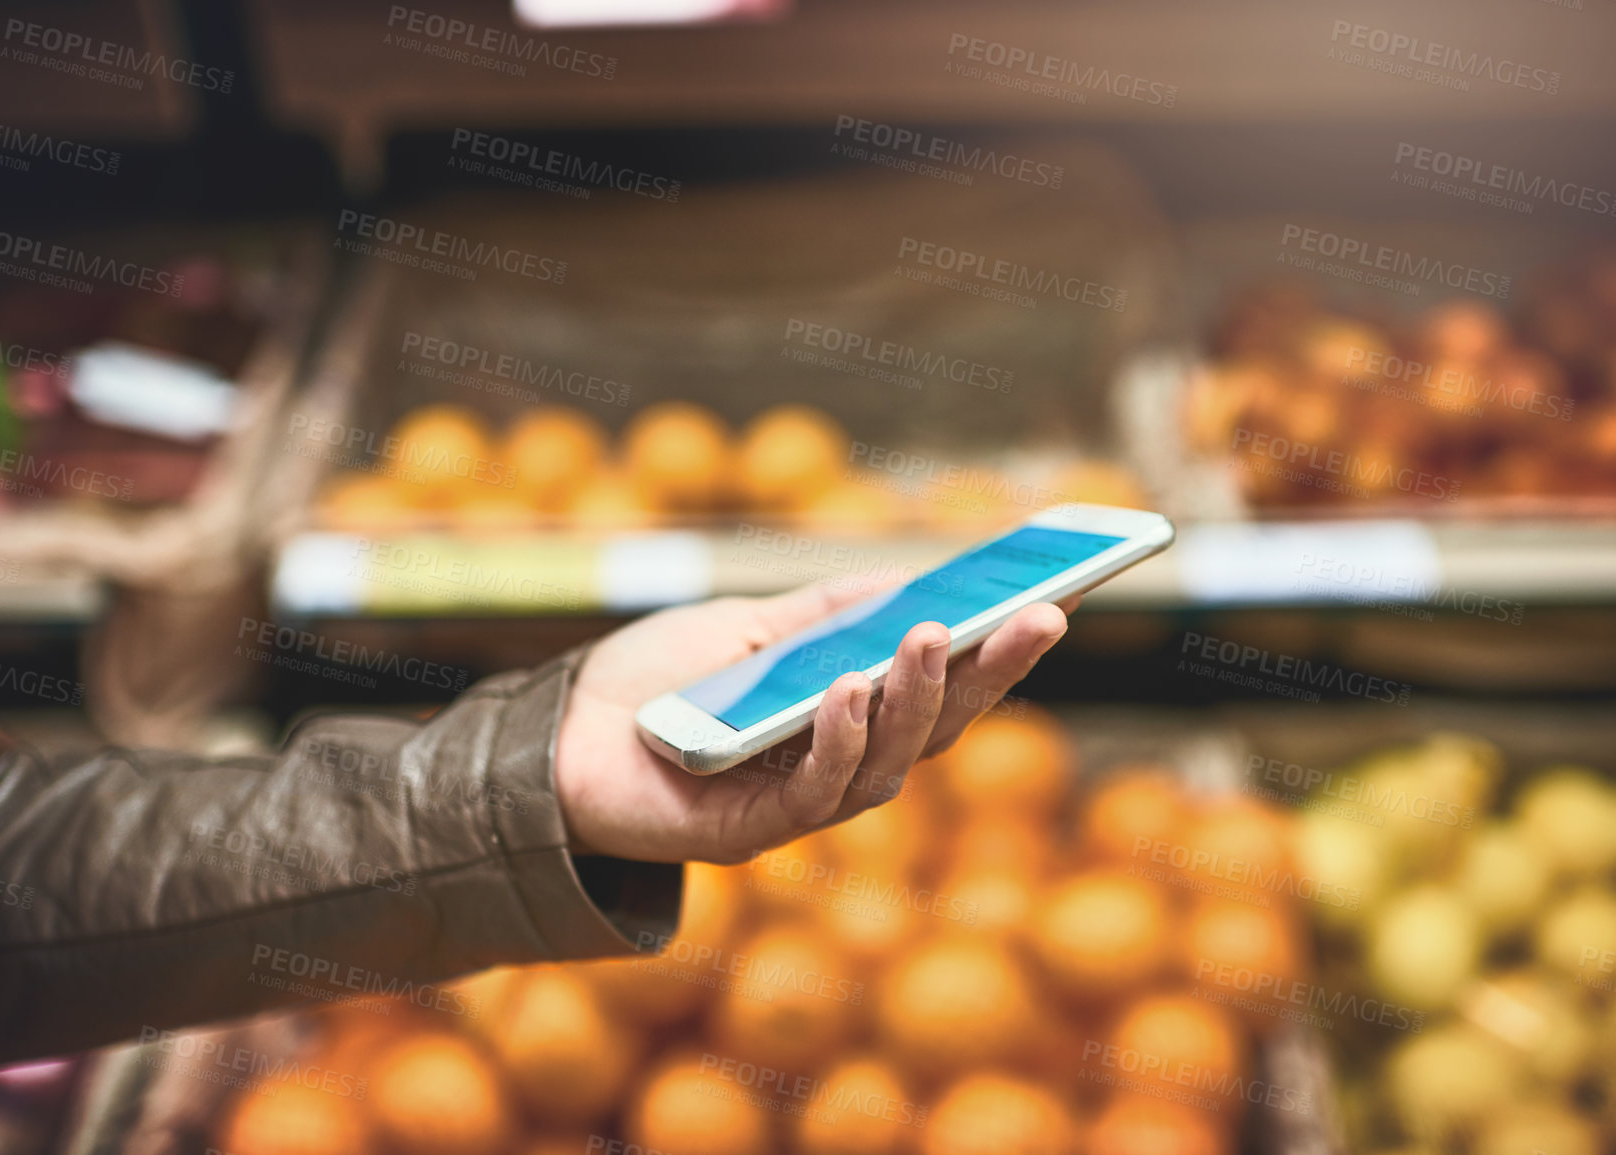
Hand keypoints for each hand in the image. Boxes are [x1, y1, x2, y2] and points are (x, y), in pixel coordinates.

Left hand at [555, 584, 1075, 863]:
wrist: (557, 735)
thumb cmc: (655, 681)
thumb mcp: (750, 627)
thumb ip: (827, 614)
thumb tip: (917, 580)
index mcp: (850, 718)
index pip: (944, 689)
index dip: (1001, 651)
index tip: (1059, 595)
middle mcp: (840, 767)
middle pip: (938, 729)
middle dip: (992, 673)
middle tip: (1042, 614)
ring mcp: (800, 803)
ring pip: (890, 764)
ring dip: (918, 699)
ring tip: (935, 637)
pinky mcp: (751, 832)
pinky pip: (814, 794)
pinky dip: (838, 739)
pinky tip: (850, 688)